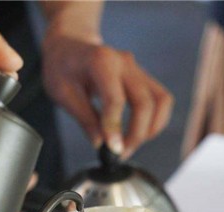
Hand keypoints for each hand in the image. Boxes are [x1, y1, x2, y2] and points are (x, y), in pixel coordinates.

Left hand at [42, 31, 173, 158]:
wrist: (68, 46)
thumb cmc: (62, 67)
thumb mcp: (62, 93)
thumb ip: (84, 118)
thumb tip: (101, 144)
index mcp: (101, 61)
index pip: (116, 99)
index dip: (116, 128)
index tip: (113, 150)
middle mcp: (125, 62)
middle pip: (145, 102)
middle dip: (137, 134)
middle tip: (120, 153)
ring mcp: (137, 69)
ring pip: (161, 101)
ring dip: (151, 128)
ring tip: (130, 145)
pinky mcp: (142, 77)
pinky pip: (160, 99)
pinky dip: (155, 120)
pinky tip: (138, 133)